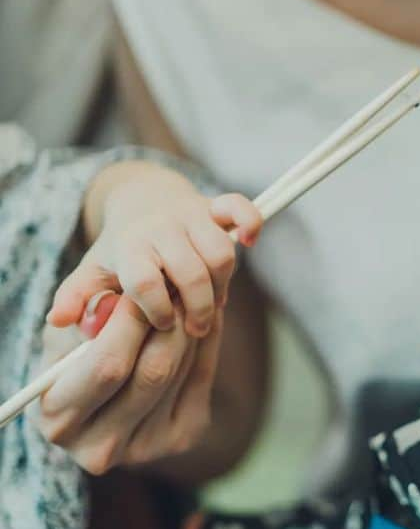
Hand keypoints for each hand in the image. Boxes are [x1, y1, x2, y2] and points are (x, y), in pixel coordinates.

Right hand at [36, 295, 225, 474]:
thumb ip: (82, 319)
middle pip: (152, 372)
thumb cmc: (75, 359)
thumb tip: (110, 302)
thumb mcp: (66, 336)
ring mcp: (146, 447)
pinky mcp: (183, 437)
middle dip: (166, 321)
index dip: (128, 323)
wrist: (106, 403)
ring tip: (186, 295)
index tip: (140, 289)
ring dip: (187, 327)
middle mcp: (100, 446)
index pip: (106, 365)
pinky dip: (206, 342)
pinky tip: (203, 317)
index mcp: (58, 420)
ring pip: (180, 371)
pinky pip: (202, 378)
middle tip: (175, 286)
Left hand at [47, 161, 262, 336]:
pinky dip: (251, 223)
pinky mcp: (215, 205)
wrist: (141, 199)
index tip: (163, 324)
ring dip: (223, 284)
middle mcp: (161, 228)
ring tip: (214, 301)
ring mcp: (191, 215)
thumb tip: (59, 321)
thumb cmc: (121, 248)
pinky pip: (241, 208)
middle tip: (196, 328)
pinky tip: (249, 243)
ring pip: (221, 253)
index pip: (146, 281)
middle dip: (199, 308)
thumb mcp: (92, 271)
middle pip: (192, 273)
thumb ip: (76, 297)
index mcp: (130, 246)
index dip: (158, 310)